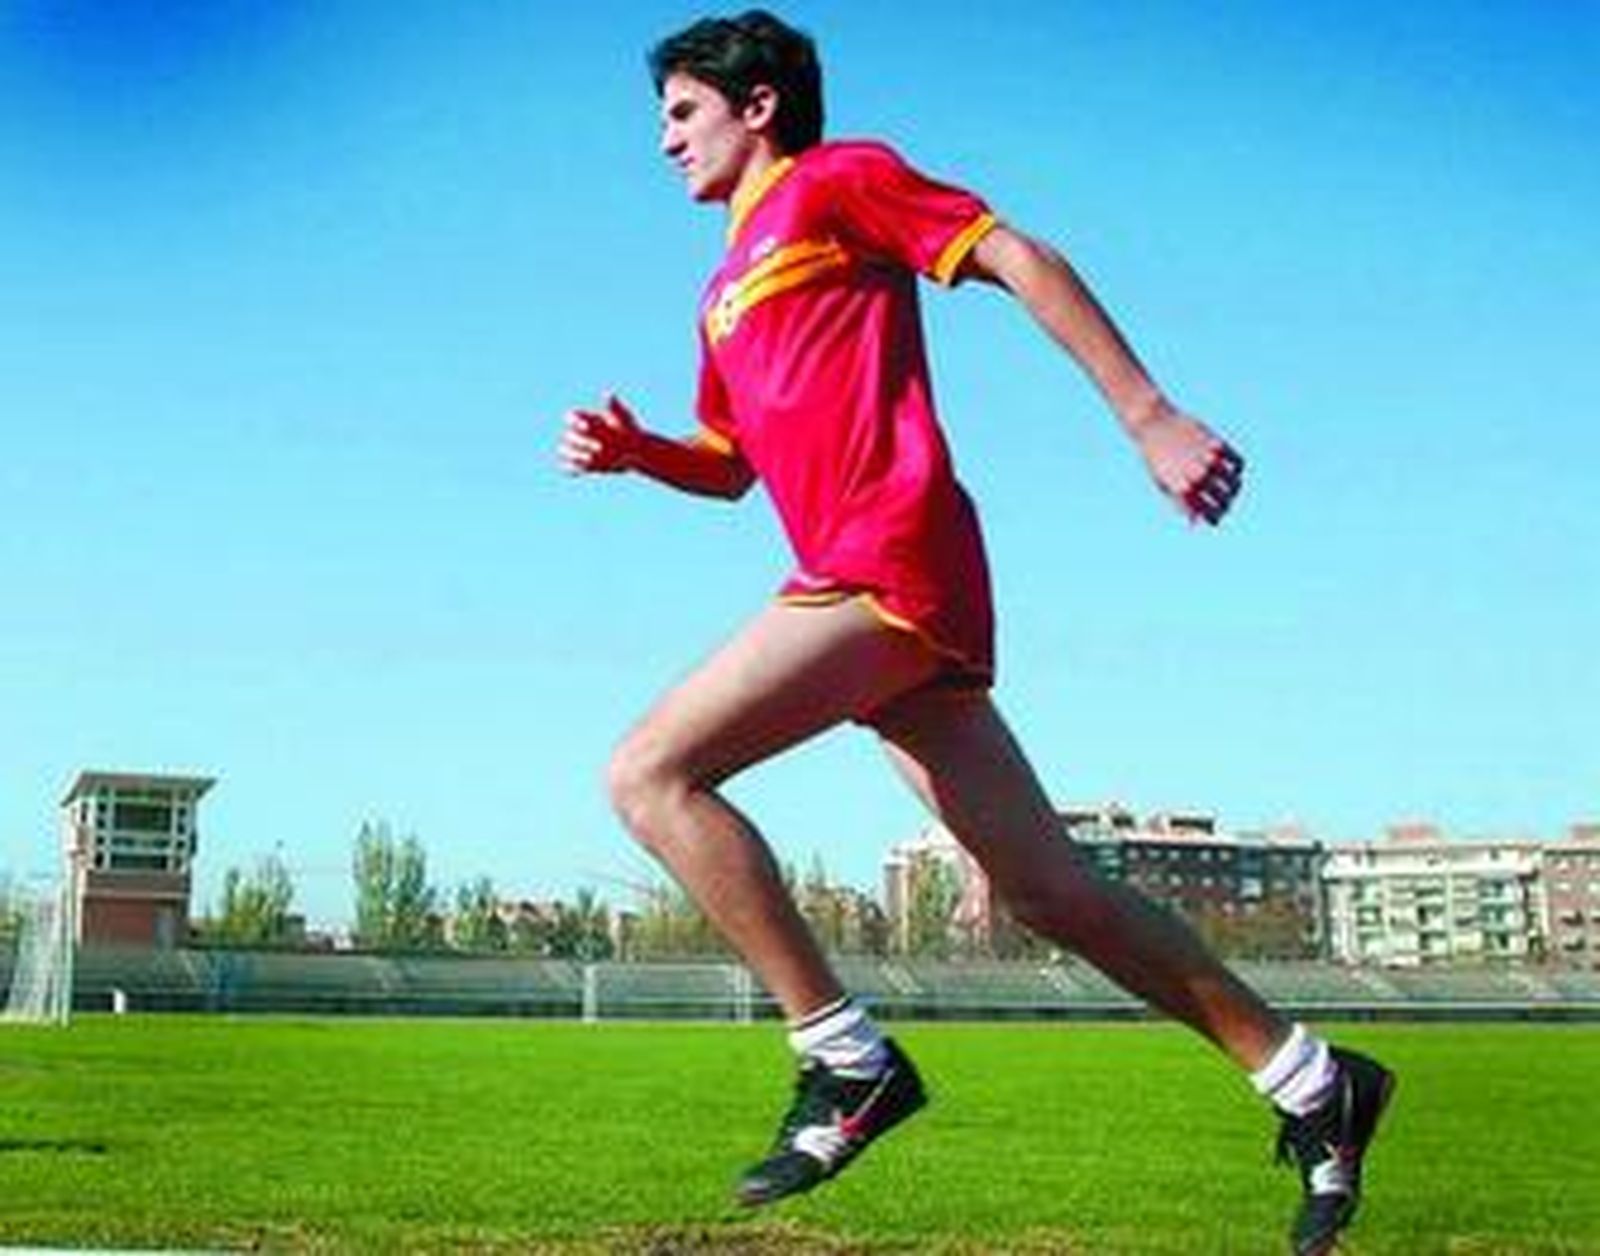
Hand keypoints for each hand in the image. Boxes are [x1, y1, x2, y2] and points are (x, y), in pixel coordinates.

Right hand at [560, 393, 641, 473]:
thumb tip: (609, 394)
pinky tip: (582, 470)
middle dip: (581, 442)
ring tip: (590, 459)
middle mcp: (580, 434)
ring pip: (566, 452)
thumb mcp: (624, 419)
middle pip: (569, 436)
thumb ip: (615, 408)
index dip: (575, 422)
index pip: (571, 417)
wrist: (637, 452)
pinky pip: (570, 468)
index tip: (587, 427)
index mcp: (587, 419)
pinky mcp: (584, 465)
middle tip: (600, 448)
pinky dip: (573, 469)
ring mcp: (581, 449)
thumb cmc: (631, 431)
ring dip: (575, 456)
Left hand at [1132, 405, 1244, 524]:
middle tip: (1225, 504)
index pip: (1209, 513)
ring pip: (1234, 482)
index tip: (1215, 518)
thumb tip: (1195, 522)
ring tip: (1231, 489)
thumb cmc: (1155, 457)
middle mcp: (1198, 476)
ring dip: (1235, 489)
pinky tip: (1232, 470)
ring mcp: (1209, 459)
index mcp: (1183, 490)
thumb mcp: (1163, 483)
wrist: (1153, 424)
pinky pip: (1237, 462)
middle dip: (1226, 506)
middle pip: (1224, 500)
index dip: (1215, 518)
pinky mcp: (1216, 444)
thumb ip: (1180, 504)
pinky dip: (1238, 469)